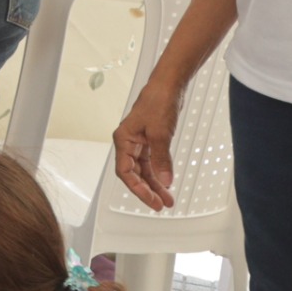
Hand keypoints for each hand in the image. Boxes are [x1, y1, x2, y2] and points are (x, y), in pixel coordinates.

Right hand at [111, 77, 181, 211]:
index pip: (126, 172)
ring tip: (167, 198)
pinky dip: (159, 172)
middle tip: (161, 205)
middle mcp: (128, 143)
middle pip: (134, 174)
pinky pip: (152, 162)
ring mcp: (139, 142)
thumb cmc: (157, 102)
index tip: (152, 201)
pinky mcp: (150, 140)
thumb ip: (161, 159)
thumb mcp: (160, 133)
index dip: (138, 189)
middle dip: (147, 190)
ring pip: (144, 169)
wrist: (168, 85)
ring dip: (155, 184)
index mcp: (123, 140)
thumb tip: (165, 181)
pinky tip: (167, 182)